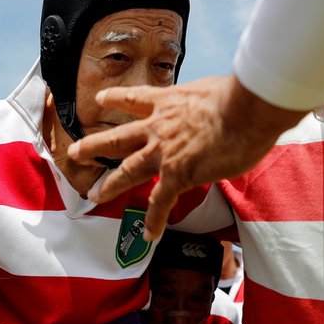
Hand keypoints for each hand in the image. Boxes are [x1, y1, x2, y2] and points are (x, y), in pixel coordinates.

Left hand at [68, 75, 304, 238]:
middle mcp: (158, 125)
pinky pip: (160, 202)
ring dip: (109, 184)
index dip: (116, 98)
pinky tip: (149, 234)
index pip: (136, 98)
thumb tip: (226, 106)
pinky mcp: (176, 174)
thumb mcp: (216, 89)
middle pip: (117, 137)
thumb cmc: (243, 95)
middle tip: (75, 151)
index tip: (101, 99)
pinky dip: (154, 219)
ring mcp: (163, 151)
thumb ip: (210, 101)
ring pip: (127, 169)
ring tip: (94, 194)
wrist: (248, 110)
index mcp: (169, 101)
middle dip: (94, 145)